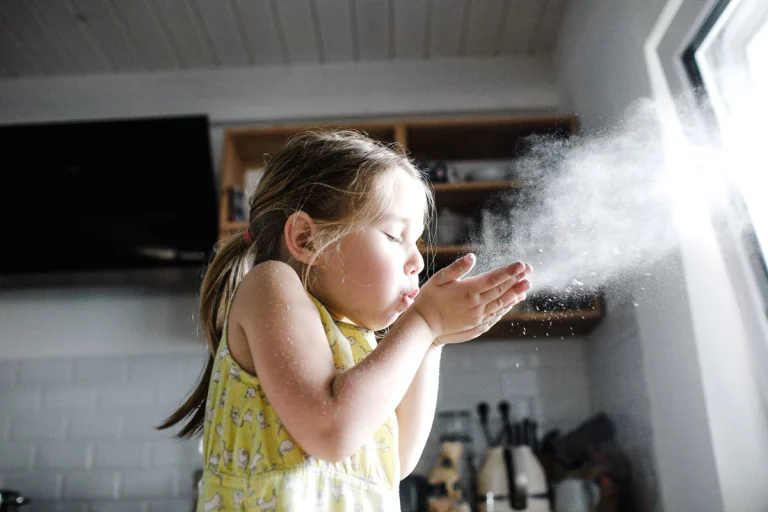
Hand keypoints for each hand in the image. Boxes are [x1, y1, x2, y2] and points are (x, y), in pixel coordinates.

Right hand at [411, 253, 531, 346]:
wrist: (424, 325)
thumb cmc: (429, 299)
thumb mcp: (439, 279)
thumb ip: (457, 268)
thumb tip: (472, 256)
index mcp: (468, 290)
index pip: (494, 278)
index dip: (509, 271)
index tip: (522, 264)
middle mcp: (477, 304)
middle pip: (501, 290)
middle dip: (517, 280)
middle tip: (529, 271)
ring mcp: (479, 316)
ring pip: (502, 303)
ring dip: (515, 293)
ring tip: (527, 285)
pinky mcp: (478, 325)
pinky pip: (497, 315)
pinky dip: (507, 307)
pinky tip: (513, 301)